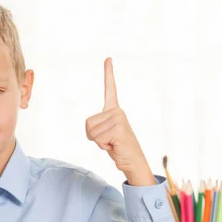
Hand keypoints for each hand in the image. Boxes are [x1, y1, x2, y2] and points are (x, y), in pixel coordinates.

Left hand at [85, 58, 154, 185]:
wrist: (134, 163)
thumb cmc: (118, 149)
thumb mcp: (105, 135)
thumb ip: (98, 127)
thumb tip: (94, 129)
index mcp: (115, 111)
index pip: (111, 89)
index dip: (108, 73)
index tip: (108, 58)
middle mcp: (117, 111)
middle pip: (88, 123)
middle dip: (93, 137)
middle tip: (108, 141)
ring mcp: (119, 118)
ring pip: (91, 131)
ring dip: (98, 142)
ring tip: (112, 143)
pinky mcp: (118, 128)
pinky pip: (97, 138)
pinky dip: (102, 146)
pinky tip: (114, 146)